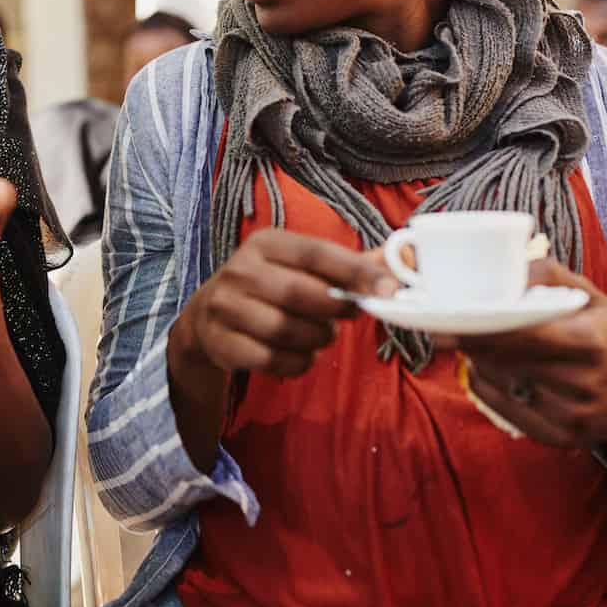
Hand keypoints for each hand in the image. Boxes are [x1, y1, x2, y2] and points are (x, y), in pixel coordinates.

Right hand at [172, 229, 394, 378]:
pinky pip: (272, 360)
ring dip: (316, 339)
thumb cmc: (268, 287)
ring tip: (320, 335)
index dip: (356, 272)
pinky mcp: (221, 343)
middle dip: (335, 310)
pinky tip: (300, 355)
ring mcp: (226, 307)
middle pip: (299, 293)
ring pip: (286, 330)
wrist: (207, 318)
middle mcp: (240, 270)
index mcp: (265, 243)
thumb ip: (347, 265)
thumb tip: (399, 259)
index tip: (389, 290)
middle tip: (347, 316)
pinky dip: (298, 363)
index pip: (317, 253)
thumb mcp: (299, 266)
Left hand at [443, 259, 606, 448]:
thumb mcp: (591, 297)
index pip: (523, 337)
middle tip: (445, 327)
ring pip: (500, 384)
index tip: (445, 324)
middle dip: (472, 342)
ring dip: (480, 361)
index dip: (481, 330)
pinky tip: (492, 369)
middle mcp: (582, 385)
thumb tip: (507, 267)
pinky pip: (503, 408)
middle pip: (505, 361)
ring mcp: (571, 417)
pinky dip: (488, 385)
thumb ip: (548, 275)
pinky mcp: (561, 439)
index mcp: (590, 344)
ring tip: (483, 344)